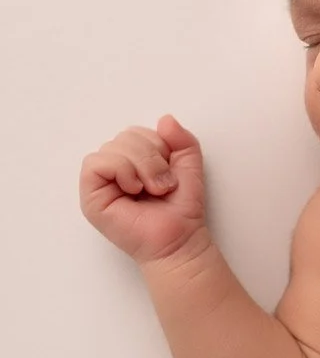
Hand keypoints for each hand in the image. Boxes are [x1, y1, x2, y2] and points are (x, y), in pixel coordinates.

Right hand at [79, 114, 207, 265]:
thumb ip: (181, 139)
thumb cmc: (181, 208)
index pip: (135, 131)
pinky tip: (134, 189)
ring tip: (153, 189)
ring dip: (141, 165)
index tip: (171, 172)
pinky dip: (121, 171)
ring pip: (112, 147)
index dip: (158, 144)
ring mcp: (100, 183)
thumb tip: (165, 119)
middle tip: (163, 185)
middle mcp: (114, 169)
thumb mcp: (189, 164)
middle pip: (124, 136)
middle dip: (151, 156)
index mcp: (132, 160)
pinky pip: (96, 164)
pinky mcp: (91, 196)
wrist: (180, 238)